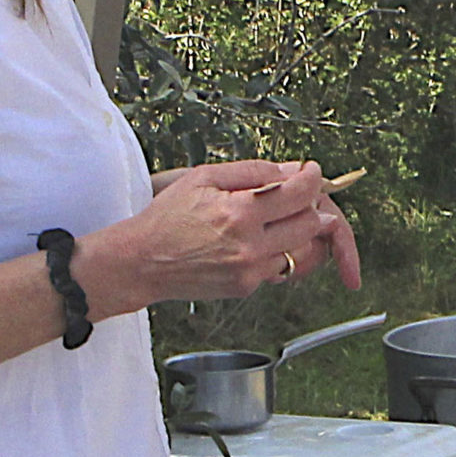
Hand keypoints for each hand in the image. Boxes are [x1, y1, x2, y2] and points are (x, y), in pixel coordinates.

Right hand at [79, 160, 360, 312]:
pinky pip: (279, 265)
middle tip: (298, 195)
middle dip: (311, 205)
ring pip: (300, 247)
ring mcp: (250, 270)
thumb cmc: (168, 217)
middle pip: (310, 223)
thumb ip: (252, 171)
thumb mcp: (204, 178)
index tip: (311, 172)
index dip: (312, 179)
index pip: (299, 194)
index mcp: (239, 213)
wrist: (142, 262)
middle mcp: (250, 245)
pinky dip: (276, 250)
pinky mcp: (246, 287)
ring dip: (297, 229)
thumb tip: (290, 169)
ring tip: (277, 217)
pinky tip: (254, 240)